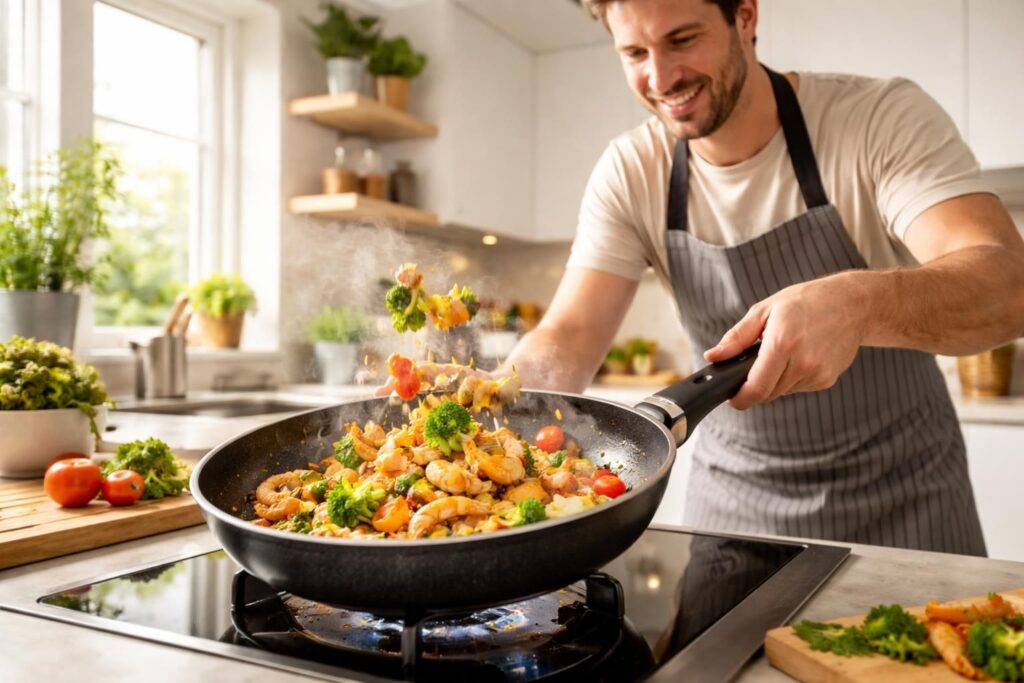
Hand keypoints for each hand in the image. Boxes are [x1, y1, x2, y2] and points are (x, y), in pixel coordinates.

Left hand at [703, 273, 868, 409]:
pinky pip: (798, 387)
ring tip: (783, 352)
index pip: (756, 388)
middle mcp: (803, 362)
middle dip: (754, 385)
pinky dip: (791, 378)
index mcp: (783, 343)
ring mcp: (818, 373)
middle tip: (755, 363)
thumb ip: (736, 338)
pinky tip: (799, 356)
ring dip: (774, 380)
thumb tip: (713, 357)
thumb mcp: (764, 311)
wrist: (852, 304)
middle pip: (767, 393)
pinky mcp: (827, 380)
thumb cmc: (806, 302)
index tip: (731, 397)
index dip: (739, 398)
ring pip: (782, 391)